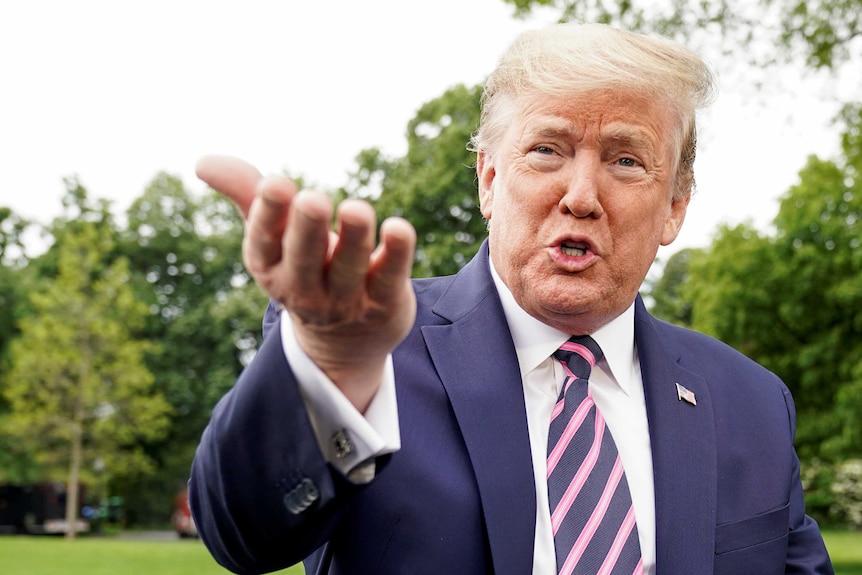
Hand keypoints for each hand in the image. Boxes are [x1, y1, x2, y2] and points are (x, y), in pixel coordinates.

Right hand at [196, 155, 416, 411]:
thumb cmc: (305, 269)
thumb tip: (202, 161)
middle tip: (313, 199)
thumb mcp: (274, 238)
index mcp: (270, 268)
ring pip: (348, 268)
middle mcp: (304, 288)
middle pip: (304, 258)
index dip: (268, 214)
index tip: (273, 183)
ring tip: (357, 208)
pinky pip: (390, 277)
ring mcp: (345, 300)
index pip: (264, 242)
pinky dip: (396, 254)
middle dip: (307, 229)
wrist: (345, 343)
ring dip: (353, 237)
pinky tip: (398, 228)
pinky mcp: (383, 303)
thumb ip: (247, 195)